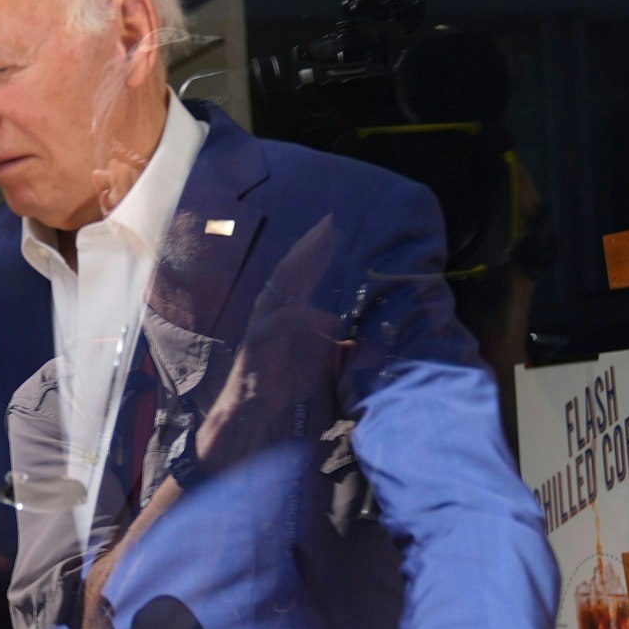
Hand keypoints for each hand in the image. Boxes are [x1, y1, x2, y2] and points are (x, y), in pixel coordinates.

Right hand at [195, 219, 344, 472]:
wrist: (253, 407)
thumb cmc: (283, 381)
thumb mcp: (325, 364)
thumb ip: (346, 353)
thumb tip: (375, 349)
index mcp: (286, 309)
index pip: (303, 272)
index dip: (318, 250)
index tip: (334, 228)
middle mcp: (272, 309)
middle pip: (291, 268)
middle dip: (310, 245)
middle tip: (328, 221)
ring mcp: (264, 322)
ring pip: (283, 284)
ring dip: (302, 263)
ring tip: (320, 244)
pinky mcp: (260, 340)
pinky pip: (286, 321)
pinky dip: (308, 317)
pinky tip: (330, 320)